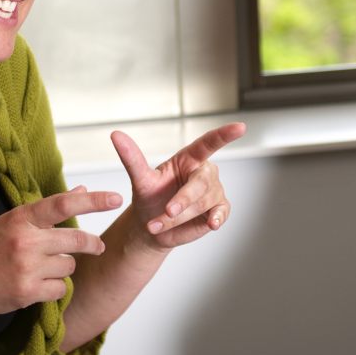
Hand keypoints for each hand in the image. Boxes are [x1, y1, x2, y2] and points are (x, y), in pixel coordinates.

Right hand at [0, 186, 121, 317]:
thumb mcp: (12, 222)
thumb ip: (47, 210)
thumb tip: (82, 189)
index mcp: (21, 217)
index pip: (63, 203)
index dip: (93, 200)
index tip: (116, 198)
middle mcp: (25, 240)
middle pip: (76, 240)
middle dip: (92, 244)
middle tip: (98, 246)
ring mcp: (26, 267)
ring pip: (69, 266)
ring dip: (63, 268)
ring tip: (41, 269)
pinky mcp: (26, 292)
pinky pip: (60, 288)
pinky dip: (54, 288)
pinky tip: (36, 285)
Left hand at [112, 122, 245, 250]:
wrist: (152, 227)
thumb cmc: (149, 199)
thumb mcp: (140, 179)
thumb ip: (131, 158)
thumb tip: (116, 135)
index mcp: (189, 159)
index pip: (208, 143)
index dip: (224, 135)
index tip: (240, 127)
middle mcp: (204, 173)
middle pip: (202, 182)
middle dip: (184, 199)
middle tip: (167, 211)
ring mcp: (213, 192)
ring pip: (204, 203)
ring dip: (180, 218)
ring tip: (159, 224)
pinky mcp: (218, 210)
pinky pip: (220, 214)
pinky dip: (215, 219)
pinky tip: (210, 223)